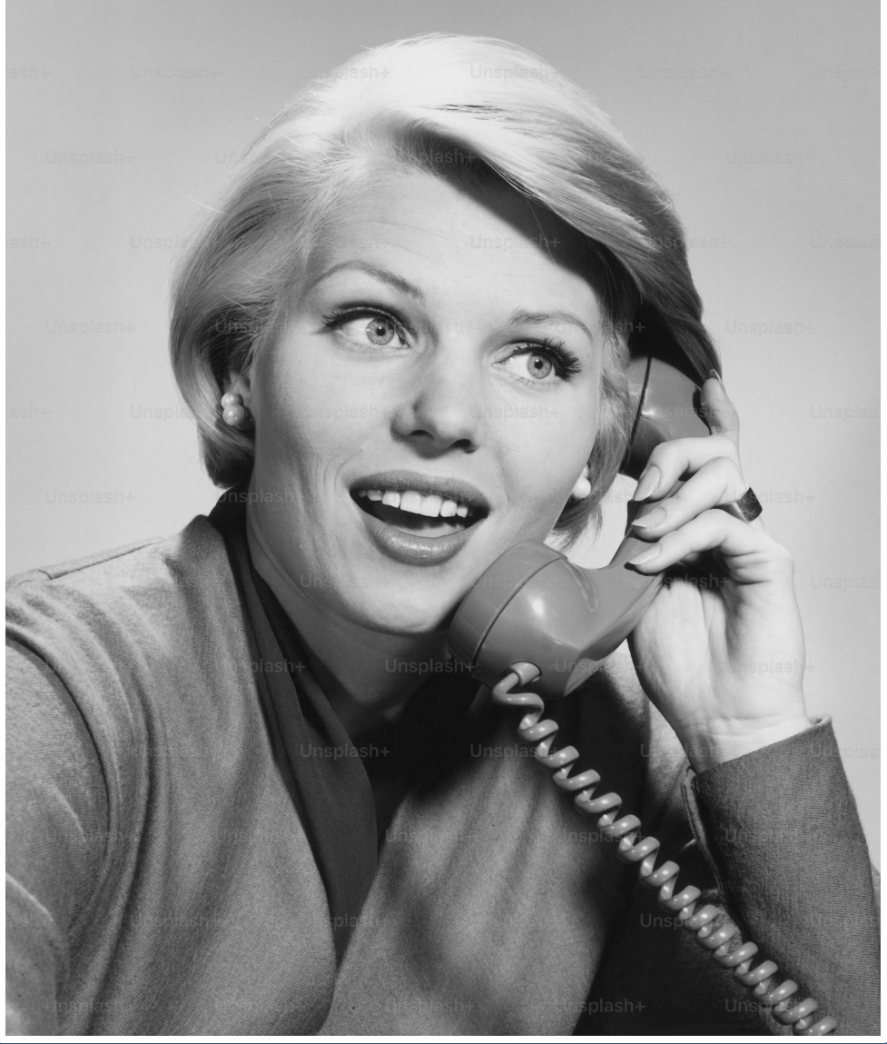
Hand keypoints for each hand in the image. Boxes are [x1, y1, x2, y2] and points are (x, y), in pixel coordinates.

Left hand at [625, 374, 812, 770]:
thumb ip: (633, 546)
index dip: (710, 419)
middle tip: (640, 490)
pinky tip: (653, 561)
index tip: (707, 384)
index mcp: (700, 530)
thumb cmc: (680, 661)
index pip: (708, 462)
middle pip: (713, 451)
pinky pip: (722, 521)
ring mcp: (751, 540)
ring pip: (722, 473)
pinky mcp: (768, 560)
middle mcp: (729, 526)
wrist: (716, 715)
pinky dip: (679, 535)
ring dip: (672, 496)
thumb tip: (616, 508)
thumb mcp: (636, 593)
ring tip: (645, 536)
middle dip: (669, 456)